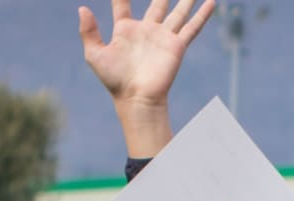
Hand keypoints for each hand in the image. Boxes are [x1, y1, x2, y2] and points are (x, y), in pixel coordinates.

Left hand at [79, 0, 214, 153]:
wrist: (137, 98)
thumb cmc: (115, 81)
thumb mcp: (94, 55)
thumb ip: (88, 32)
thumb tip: (82, 8)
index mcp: (125, 30)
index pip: (123, 3)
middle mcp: (146, 30)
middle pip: (157, 3)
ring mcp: (163, 37)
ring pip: (178, 12)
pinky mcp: (176, 46)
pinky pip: (192, 27)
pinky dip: (202, 15)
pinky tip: (211, 2)